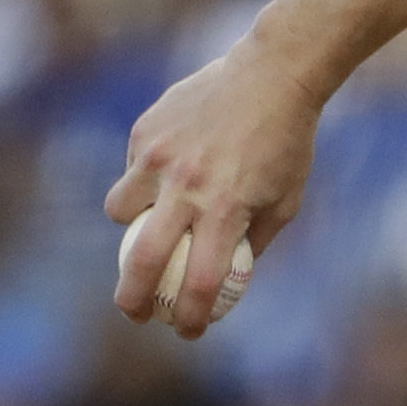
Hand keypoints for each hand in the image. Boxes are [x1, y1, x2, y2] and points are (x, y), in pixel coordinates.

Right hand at [105, 47, 323, 338]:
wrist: (272, 74)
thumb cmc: (286, 144)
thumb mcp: (285, 201)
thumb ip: (253, 242)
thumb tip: (225, 279)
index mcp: (226, 210)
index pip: (198, 283)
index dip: (188, 317)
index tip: (187, 331)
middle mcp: (187, 187)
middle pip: (141, 260)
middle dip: (131, 299)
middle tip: (134, 313)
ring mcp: (159, 157)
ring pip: (120, 211)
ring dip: (130, 228)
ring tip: (151, 224)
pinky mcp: (145, 132)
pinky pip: (132, 171)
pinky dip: (144, 180)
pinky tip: (172, 167)